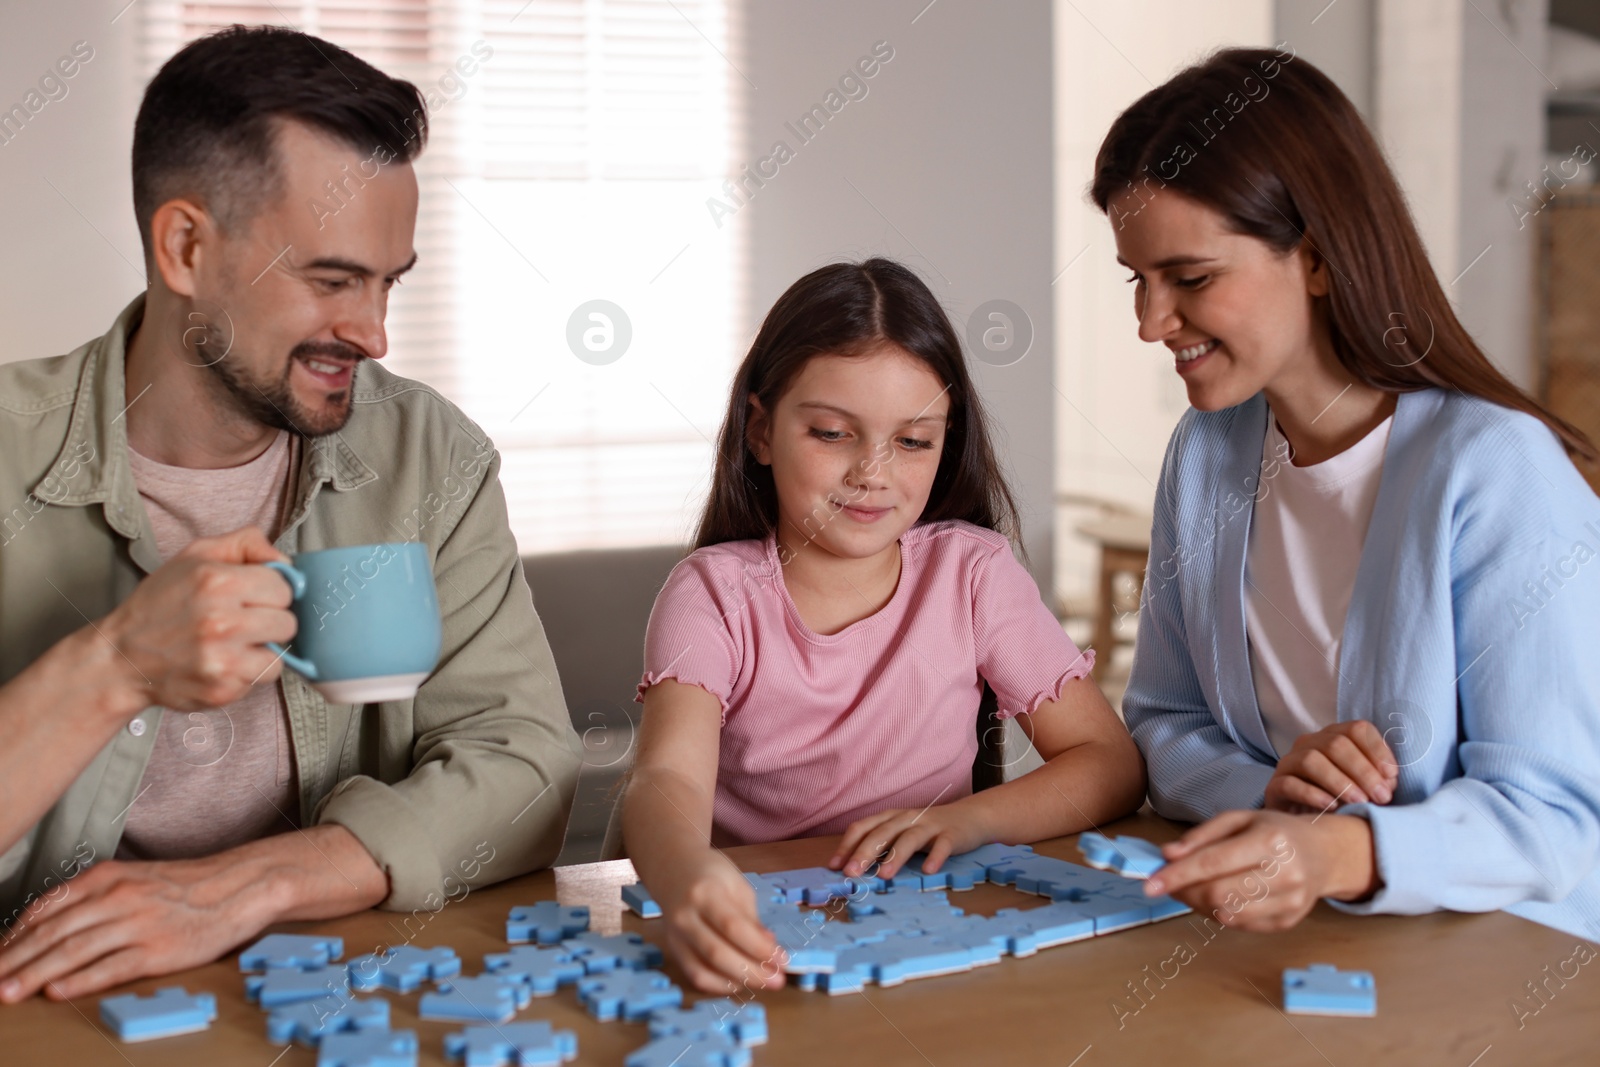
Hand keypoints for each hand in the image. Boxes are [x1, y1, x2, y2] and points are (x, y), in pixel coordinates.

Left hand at [0, 854, 275, 1001]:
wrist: (240, 886)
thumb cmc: (187, 886)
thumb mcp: (135, 877)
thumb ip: (95, 897)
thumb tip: (51, 923)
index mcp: (109, 877)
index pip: (47, 908)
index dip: (14, 935)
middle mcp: (118, 897)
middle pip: (52, 932)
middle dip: (13, 959)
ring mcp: (138, 923)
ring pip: (73, 951)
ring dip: (34, 974)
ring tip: (8, 992)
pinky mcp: (158, 949)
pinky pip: (110, 968)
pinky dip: (80, 981)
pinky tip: (57, 991)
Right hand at [101, 526, 296, 713]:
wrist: (120, 658)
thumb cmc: (160, 604)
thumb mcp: (195, 556)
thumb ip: (245, 544)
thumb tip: (285, 561)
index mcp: (217, 582)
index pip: (283, 587)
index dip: (269, 592)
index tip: (249, 597)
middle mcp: (221, 621)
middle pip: (287, 622)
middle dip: (269, 621)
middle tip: (240, 621)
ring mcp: (223, 660)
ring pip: (281, 653)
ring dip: (262, 649)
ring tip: (233, 643)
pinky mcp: (223, 689)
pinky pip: (263, 678)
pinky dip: (249, 672)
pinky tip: (224, 662)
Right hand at [655, 850, 784, 995]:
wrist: (672, 869)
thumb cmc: (711, 874)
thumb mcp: (738, 886)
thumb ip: (752, 919)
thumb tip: (769, 948)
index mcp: (704, 893)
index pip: (733, 927)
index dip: (759, 948)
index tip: (783, 960)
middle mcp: (685, 917)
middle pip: (717, 954)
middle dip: (751, 972)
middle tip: (777, 980)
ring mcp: (675, 936)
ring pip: (703, 971)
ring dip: (736, 982)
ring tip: (762, 983)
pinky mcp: (673, 949)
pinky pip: (694, 975)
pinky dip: (718, 985)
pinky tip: (738, 982)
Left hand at [830, 801, 990, 879]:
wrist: (970, 817)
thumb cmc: (928, 829)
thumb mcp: (901, 833)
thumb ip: (881, 846)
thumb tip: (852, 869)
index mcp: (891, 817)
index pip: (863, 827)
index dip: (847, 846)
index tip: (835, 866)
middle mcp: (907, 818)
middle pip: (882, 832)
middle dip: (864, 853)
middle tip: (851, 873)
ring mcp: (930, 824)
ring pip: (909, 838)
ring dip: (895, 856)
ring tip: (884, 875)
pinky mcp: (951, 834)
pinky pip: (942, 845)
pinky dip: (935, 857)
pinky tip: (928, 871)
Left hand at [1144, 810, 1378, 931]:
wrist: (1323, 854)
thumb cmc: (1275, 831)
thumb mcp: (1239, 818)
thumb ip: (1201, 836)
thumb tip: (1168, 854)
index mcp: (1271, 841)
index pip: (1213, 864)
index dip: (1177, 875)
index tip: (1150, 884)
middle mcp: (1285, 874)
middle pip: (1218, 894)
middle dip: (1183, 892)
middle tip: (1167, 884)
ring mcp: (1290, 903)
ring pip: (1227, 914)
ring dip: (1197, 904)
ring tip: (1192, 887)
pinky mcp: (1288, 922)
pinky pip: (1240, 925)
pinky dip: (1218, 912)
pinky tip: (1217, 896)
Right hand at [1265, 721, 1397, 813]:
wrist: (1305, 828)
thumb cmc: (1343, 803)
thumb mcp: (1365, 787)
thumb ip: (1379, 779)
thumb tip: (1390, 780)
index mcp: (1333, 737)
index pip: (1356, 729)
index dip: (1377, 749)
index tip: (1392, 776)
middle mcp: (1309, 744)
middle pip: (1336, 744)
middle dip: (1363, 771)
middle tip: (1382, 797)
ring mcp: (1288, 763)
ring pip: (1312, 760)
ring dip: (1341, 781)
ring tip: (1360, 802)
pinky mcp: (1273, 787)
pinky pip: (1290, 784)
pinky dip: (1313, 794)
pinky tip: (1332, 807)